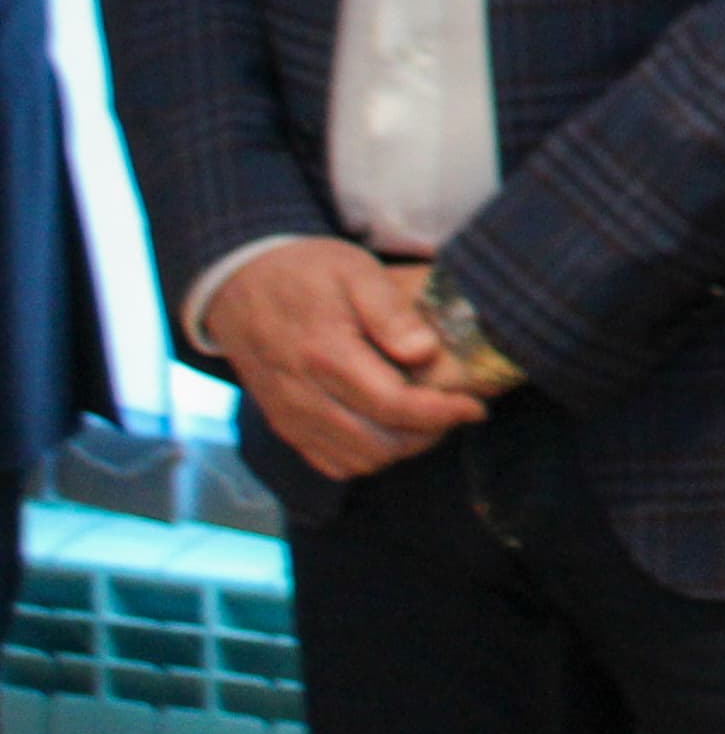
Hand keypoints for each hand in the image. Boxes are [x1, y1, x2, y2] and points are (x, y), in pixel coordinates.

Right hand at [201, 240, 487, 481]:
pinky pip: (330, 462)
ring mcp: (290, 416)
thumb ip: (391, 312)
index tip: (475, 407)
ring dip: (400, 449)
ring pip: (356, 460)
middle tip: (456, 412)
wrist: (239, 284)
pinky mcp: (284, 425)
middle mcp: (304, 395)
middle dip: (428, 434)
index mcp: (326, 355)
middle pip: (379, 443)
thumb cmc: (306, 272)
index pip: (394, 405)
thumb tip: (425, 352)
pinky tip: (388, 430)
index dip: (442, 413)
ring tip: (428, 420)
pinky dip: (366, 457)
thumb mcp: (356, 271)